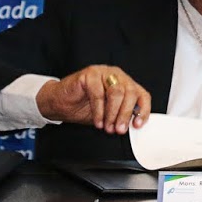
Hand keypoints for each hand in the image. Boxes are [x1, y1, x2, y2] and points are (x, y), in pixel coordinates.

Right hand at [36, 65, 150, 133]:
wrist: (58, 103)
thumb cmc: (83, 107)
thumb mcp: (107, 115)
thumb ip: (120, 116)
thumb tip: (132, 126)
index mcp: (125, 84)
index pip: (142, 95)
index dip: (143, 110)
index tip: (137, 125)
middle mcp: (117, 76)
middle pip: (130, 92)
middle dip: (125, 114)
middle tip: (119, 129)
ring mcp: (104, 72)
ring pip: (117, 92)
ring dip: (113, 113)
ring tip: (107, 127)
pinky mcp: (89, 74)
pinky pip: (98, 92)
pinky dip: (99, 110)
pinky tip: (97, 121)